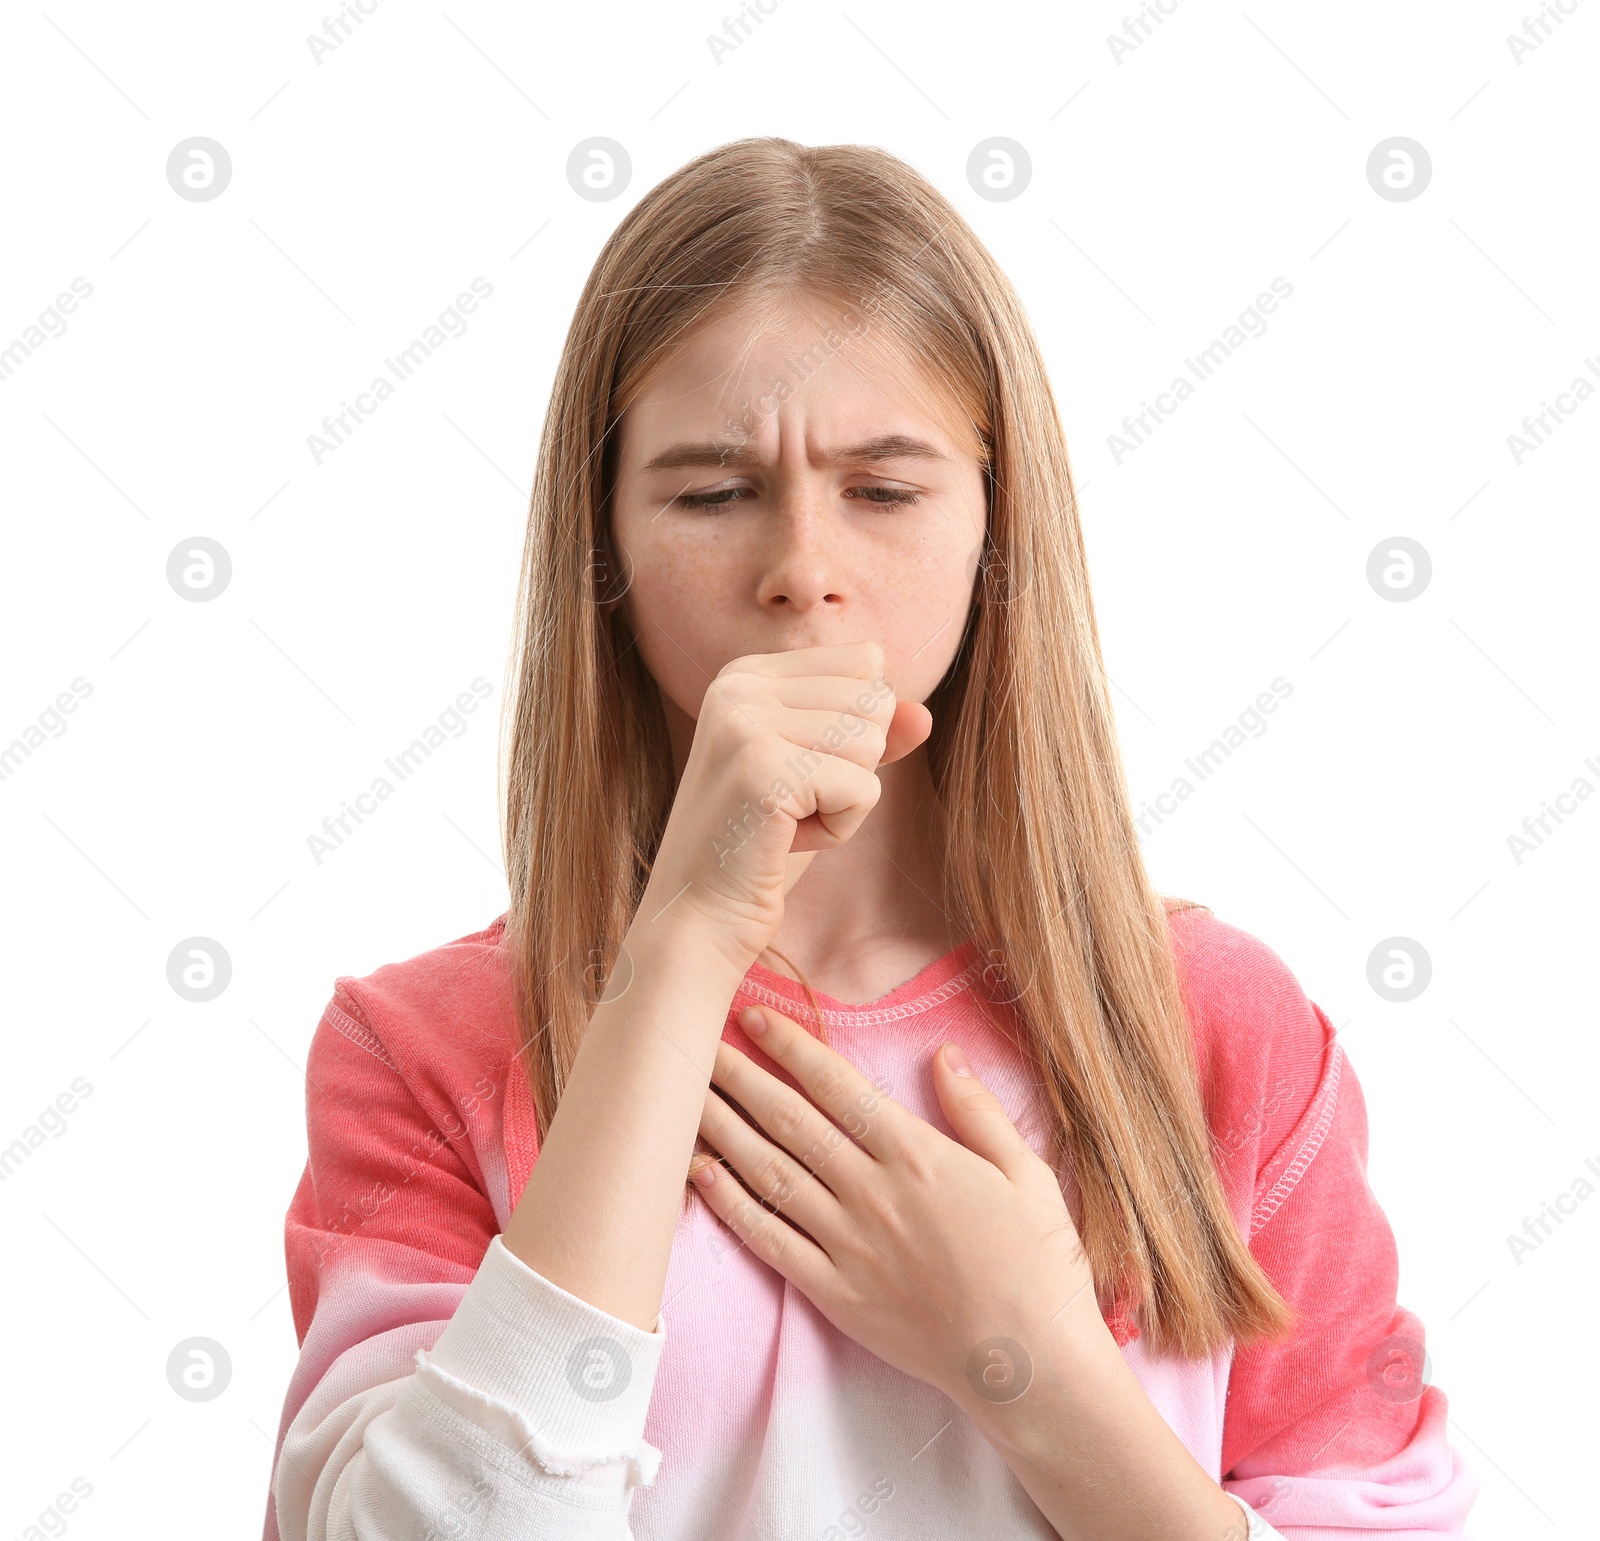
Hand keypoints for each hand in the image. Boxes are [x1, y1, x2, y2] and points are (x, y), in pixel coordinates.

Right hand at [638, 639, 931, 968]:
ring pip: (872, 742)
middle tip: (791, 805)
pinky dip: (840, 828)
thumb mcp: (821, 777)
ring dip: (846, 799)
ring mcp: (745, 722)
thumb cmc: (761, 847)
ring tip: (787, 822)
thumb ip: (869, 734)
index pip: (865, 661)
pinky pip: (863, 788)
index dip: (855, 729)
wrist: (699, 917)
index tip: (797, 772)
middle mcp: (740, 684)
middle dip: (854, 766)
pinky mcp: (763, 768)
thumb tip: (923, 716)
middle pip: (875, 699)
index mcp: (747, 673)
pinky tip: (787, 840)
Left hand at [688, 1000, 1104, 1409]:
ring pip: (769, 1174)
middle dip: (740, 1078)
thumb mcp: (1028, 1174)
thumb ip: (979, 1111)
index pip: (837, 1087)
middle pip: (789, 1122)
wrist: (1029, 1367)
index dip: (792, 1048)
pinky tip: (701, 1174)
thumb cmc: (1040, 1267)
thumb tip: (944, 1053)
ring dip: (723, 1130)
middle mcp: (871, 1193)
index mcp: (917, 1156)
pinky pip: (770, 1241)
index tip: (755, 1018)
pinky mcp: (834, 1294)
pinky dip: (731, 1205)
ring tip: (683, 1097)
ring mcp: (847, 1245)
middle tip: (695, 1046)